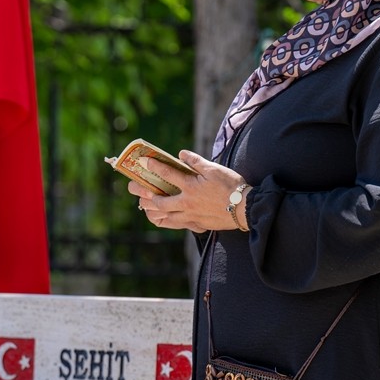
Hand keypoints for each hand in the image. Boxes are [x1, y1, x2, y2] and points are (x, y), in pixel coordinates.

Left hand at [127, 150, 250, 232]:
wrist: (245, 209)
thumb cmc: (232, 187)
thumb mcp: (214, 169)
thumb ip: (196, 162)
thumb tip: (181, 154)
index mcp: (190, 187)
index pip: (168, 174)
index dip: (154, 167)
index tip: (145, 161)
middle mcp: (186, 203)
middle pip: (159, 201)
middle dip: (144, 193)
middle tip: (134, 188)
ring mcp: (190, 216)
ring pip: (164, 216)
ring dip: (151, 210)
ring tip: (143, 205)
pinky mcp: (196, 224)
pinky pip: (175, 225)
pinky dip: (164, 221)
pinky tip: (160, 218)